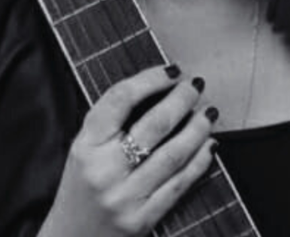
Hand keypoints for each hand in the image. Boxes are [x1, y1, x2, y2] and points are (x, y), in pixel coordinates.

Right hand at [38, 64, 218, 236]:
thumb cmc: (81, 190)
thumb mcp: (82, 152)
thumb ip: (109, 124)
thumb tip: (156, 91)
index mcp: (85, 147)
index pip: (120, 100)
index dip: (150, 79)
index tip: (171, 71)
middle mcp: (104, 171)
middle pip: (154, 125)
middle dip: (181, 100)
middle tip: (195, 86)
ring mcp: (125, 197)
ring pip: (173, 154)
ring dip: (197, 129)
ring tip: (208, 113)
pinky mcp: (142, 219)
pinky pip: (179, 184)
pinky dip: (199, 162)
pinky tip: (209, 145)